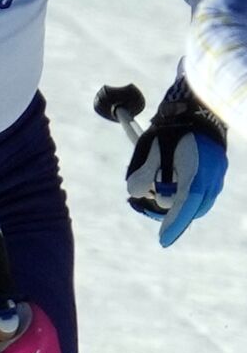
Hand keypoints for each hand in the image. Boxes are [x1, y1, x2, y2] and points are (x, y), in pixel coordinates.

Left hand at [125, 69, 227, 247]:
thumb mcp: (150, 148)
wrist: (195, 112)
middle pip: (188, 207)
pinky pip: (198, 196)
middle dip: (167, 205)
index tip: (162, 241)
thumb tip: (136, 194)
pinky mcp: (215, 178)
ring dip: (175, 198)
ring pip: (194, 203)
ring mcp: (216, 178)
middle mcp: (212, 177)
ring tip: (163, 174)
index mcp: (197, 168)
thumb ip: (141, 173)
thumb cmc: (170, 130)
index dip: (174, 223)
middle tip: (150, 188)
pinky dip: (183, 195)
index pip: (186, 202)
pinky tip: (172, 180)